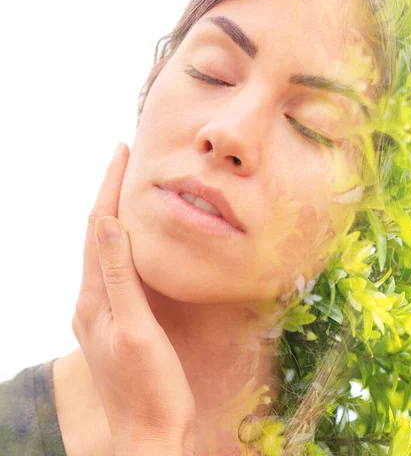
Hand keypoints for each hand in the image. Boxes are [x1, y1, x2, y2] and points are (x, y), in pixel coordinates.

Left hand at [71, 142, 196, 455]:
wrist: (151, 434)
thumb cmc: (150, 388)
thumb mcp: (136, 330)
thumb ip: (119, 277)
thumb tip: (108, 224)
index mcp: (93, 299)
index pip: (98, 229)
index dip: (109, 188)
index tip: (121, 152)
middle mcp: (91, 302)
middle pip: (96, 235)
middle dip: (108, 194)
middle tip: (124, 160)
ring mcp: (102, 314)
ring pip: (105, 252)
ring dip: (114, 216)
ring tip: (128, 189)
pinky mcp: (118, 323)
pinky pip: (115, 270)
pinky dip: (124, 243)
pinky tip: (134, 242)